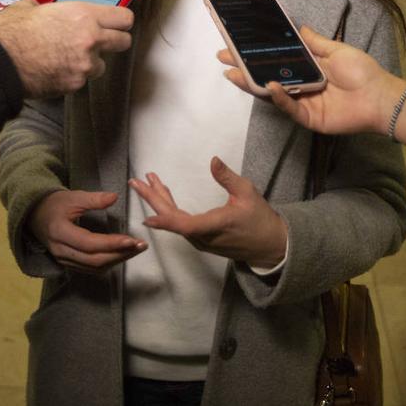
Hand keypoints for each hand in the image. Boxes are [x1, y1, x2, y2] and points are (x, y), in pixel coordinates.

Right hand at [0, 0, 133, 97]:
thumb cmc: (10, 30)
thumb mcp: (29, 7)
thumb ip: (48, 9)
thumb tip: (40, 8)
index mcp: (84, 15)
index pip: (124, 18)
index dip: (120, 21)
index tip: (114, 24)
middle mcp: (91, 40)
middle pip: (123, 42)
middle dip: (113, 42)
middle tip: (97, 42)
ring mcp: (84, 66)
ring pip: (101, 65)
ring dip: (90, 63)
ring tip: (67, 59)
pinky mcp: (74, 85)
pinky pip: (82, 80)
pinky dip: (72, 77)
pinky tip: (54, 70)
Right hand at [29, 190, 145, 273]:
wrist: (35, 215)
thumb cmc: (54, 204)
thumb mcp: (72, 197)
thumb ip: (94, 199)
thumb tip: (114, 197)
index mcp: (60, 232)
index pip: (89, 243)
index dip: (111, 243)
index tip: (131, 240)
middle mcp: (61, 250)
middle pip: (94, 260)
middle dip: (120, 254)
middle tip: (140, 246)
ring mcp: (63, 259)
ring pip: (94, 267)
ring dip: (117, 260)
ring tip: (135, 250)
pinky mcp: (68, 263)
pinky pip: (90, 269)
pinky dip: (108, 263)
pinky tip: (121, 255)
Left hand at [129, 158, 287, 268]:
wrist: (269, 245)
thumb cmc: (260, 219)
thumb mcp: (247, 193)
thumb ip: (227, 177)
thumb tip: (213, 160)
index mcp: (213, 226)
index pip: (183, 225)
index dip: (165, 221)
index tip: (147, 215)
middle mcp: (202, 237)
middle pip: (172, 220)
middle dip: (153, 199)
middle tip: (136, 182)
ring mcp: (201, 241)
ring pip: (175, 222)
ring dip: (160, 202)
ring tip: (148, 183)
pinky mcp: (202, 240)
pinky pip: (181, 225)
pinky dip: (170, 210)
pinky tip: (165, 197)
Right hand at [219, 26, 403, 136]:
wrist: (380, 96)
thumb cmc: (362, 72)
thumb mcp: (336, 50)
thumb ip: (315, 42)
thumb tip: (300, 27)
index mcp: (307, 68)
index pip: (275, 60)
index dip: (257, 53)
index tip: (237, 43)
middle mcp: (301, 86)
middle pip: (267, 76)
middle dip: (244, 68)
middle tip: (223, 57)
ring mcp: (302, 103)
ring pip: (272, 93)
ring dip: (252, 83)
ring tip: (234, 72)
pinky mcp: (308, 118)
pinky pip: (289, 107)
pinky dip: (279, 97)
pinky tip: (269, 85)